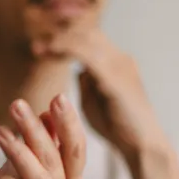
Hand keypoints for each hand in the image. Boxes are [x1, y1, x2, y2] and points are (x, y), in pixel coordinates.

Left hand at [0, 96, 84, 178]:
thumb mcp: (22, 165)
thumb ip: (39, 142)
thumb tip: (48, 112)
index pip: (76, 150)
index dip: (69, 124)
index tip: (58, 97)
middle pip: (56, 160)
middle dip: (38, 130)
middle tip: (17, 105)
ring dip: (19, 152)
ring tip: (0, 132)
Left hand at [32, 29, 178, 178]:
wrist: (142, 146)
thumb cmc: (117, 127)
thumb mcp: (95, 101)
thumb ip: (87, 82)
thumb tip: (77, 70)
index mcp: (117, 63)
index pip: (90, 38)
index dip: (65, 38)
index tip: (40, 47)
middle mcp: (120, 59)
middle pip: (87, 33)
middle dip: (60, 36)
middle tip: (36, 47)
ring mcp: (120, 67)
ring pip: (86, 39)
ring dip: (60, 41)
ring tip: (39, 50)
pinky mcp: (115, 80)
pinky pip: (88, 55)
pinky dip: (67, 49)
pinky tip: (51, 53)